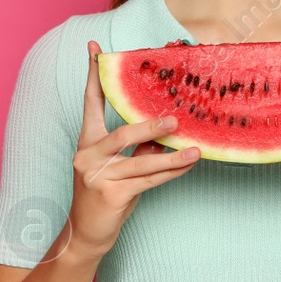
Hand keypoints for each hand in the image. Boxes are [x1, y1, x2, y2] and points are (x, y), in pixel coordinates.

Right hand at [67, 40, 199, 258]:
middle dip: (150, 124)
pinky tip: (187, 166)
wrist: (86, 234)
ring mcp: (97, 175)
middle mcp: (88, 155)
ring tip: (194, 148)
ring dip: (171, 155)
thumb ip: (138, 148)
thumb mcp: (120, 168)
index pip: (90, 102)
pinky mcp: (110, 194)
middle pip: (122, 133)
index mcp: (87, 142)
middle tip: (175, 118)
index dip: (94, 75)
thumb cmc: (106, 195)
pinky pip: (147, 180)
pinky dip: (170, 173)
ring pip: (140, 160)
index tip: (94, 47)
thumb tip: (168, 131)